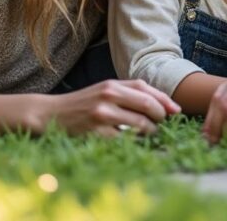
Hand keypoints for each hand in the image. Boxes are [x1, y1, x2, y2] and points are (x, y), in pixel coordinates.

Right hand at [42, 79, 179, 135]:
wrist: (51, 114)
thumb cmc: (83, 104)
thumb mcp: (104, 91)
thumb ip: (130, 94)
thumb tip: (164, 106)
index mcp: (112, 84)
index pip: (146, 89)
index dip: (164, 101)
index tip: (175, 111)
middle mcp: (108, 96)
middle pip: (147, 106)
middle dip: (160, 117)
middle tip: (162, 124)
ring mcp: (102, 115)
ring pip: (140, 125)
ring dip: (150, 132)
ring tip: (148, 133)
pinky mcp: (97, 133)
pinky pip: (125, 140)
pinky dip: (133, 142)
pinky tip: (132, 142)